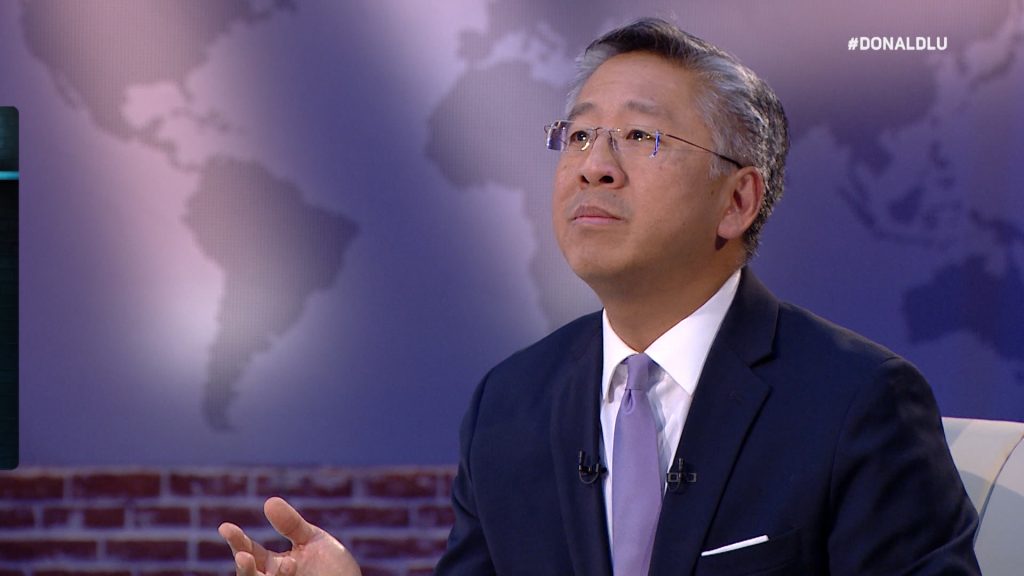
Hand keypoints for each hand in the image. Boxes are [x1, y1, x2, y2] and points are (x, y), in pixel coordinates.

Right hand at [218, 496, 362, 575]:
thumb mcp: (313, 541)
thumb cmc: (333, 569)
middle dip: (243, 565)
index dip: (236, 540)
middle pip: (247, 574)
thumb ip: (291, 525)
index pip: (249, 551)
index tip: (225, 527)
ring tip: (284, 564)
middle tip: (243, 555)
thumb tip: (269, 501)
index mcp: (273, 565)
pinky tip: (291, 568)